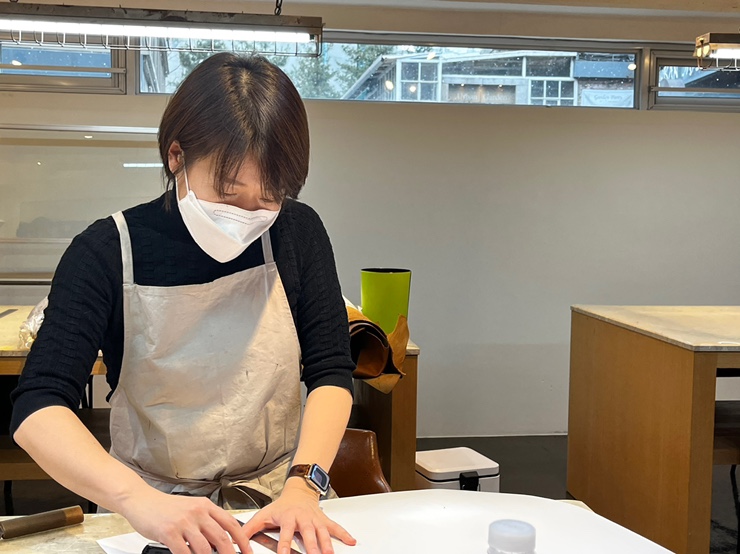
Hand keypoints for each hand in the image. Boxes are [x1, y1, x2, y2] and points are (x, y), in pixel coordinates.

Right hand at [119, 487, 251, 553]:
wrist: (142, 500)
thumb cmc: (166, 507)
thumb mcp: (191, 508)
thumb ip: (206, 521)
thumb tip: (221, 540)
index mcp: (206, 505)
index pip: (231, 523)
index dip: (243, 539)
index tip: (248, 551)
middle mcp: (198, 512)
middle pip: (221, 537)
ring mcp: (183, 522)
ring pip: (204, 547)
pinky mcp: (169, 532)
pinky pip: (184, 551)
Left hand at [238, 479, 355, 553]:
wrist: (298, 491)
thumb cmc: (281, 506)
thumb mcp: (264, 514)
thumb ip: (249, 529)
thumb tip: (236, 542)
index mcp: (288, 517)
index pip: (286, 533)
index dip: (284, 544)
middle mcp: (303, 518)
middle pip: (308, 533)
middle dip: (311, 546)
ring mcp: (315, 520)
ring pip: (322, 532)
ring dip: (327, 543)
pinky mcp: (324, 520)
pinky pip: (335, 528)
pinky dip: (344, 534)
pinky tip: (351, 541)